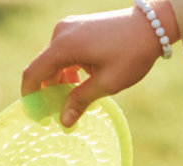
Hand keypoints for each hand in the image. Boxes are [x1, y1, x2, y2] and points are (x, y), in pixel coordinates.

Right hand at [22, 2, 178, 127]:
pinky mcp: (78, 27)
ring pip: (54, 60)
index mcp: (64, 45)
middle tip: (58, 114)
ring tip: (74, 100)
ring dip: (60, 81)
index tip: (37, 116)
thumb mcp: (107, 82)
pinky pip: (64, 52)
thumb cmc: (132, 54)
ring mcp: (69, 27)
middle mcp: (61, 32)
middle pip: (43, 67)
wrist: (151, 26)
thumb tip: (64, 122)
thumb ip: (81, 101)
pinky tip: (82, 83)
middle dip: (48, 92)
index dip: (31, 97)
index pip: (33, 73)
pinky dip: (68, 69)